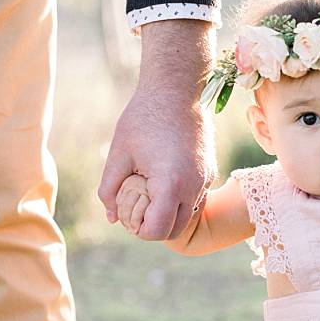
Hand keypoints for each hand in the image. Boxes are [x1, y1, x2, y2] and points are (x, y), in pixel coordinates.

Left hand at [98, 19, 216, 240]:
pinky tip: (162, 181)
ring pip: (187, 217)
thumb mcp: (119, 154)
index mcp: (170, 184)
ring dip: (167, 215)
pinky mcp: (209, 171)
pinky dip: (178, 201)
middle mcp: (193, 186)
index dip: (137, 228)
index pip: (156, 231)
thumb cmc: (143, 117)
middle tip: (135, 206)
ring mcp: (205, 180)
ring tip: (148, 192)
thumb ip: (110, 189)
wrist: (177, 90)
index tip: (126, 212)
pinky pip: (195, 200)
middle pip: (174, 231)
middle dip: (153, 226)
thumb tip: (112, 217)